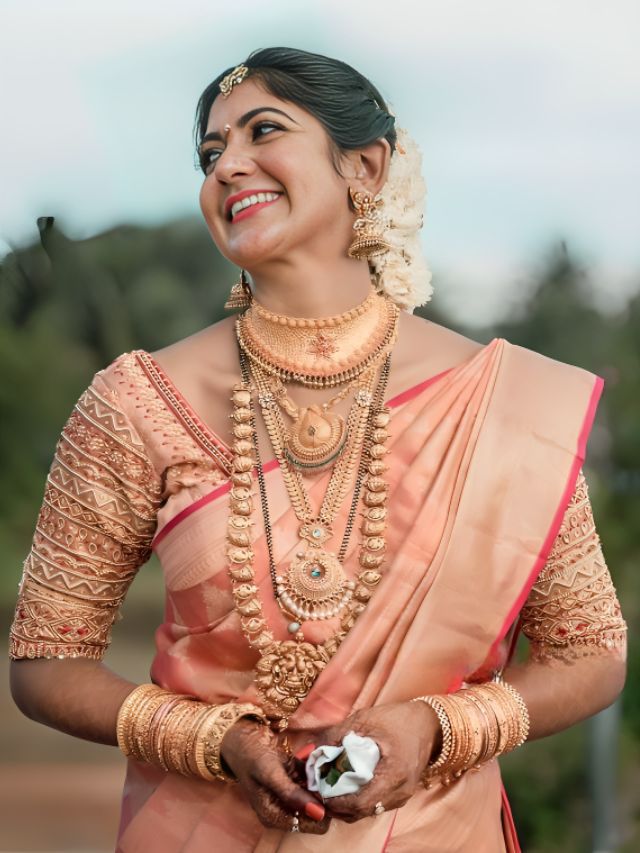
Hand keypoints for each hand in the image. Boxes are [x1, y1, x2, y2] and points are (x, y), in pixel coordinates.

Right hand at [220, 717, 330, 833]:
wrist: (239, 733)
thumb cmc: (250, 754)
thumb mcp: (269, 773)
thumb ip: (291, 794)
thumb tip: (319, 814)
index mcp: (275, 816)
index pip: (314, 824)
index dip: (325, 807)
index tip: (327, 785)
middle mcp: (283, 809)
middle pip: (318, 808)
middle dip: (322, 789)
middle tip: (318, 768)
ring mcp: (288, 795)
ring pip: (317, 792)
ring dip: (318, 776)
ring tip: (309, 759)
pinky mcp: (291, 781)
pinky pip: (311, 779)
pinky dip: (312, 768)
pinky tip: (305, 755)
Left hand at [311, 701, 438, 822]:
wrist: (428, 723)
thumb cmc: (398, 719)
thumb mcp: (363, 720)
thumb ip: (334, 736)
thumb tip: (307, 752)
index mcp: (393, 775)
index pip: (358, 803)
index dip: (333, 801)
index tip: (315, 788)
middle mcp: (399, 793)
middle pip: (360, 812)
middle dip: (335, 804)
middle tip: (316, 787)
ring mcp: (401, 796)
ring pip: (366, 811)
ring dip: (345, 802)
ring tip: (327, 784)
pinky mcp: (400, 794)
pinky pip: (374, 804)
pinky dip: (357, 798)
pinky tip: (345, 783)